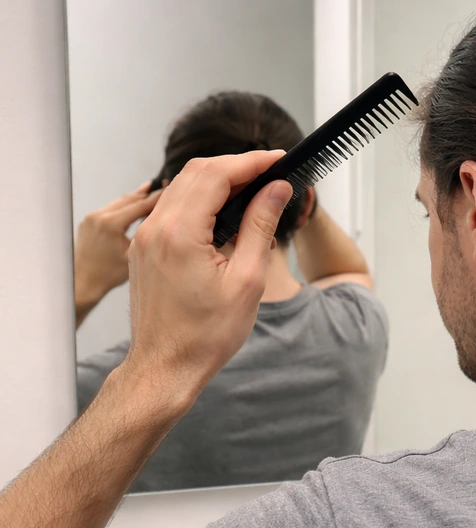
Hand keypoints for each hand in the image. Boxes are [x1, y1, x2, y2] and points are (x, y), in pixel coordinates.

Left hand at [74, 183, 162, 316]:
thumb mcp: (135, 255)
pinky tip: (133, 205)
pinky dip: (123, 206)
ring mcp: (91, 218)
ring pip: (119, 202)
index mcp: (111, 224)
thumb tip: (160, 218)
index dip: (158, 198)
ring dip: (135, 198)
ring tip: (150, 190)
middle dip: (147, 193)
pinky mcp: (88, 222)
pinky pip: (110, 209)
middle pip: (129, 199)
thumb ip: (147, 234)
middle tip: (164, 185)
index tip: (171, 190)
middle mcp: (99, 216)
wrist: (83, 282)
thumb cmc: (109, 275)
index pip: (140, 205)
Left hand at [122, 151, 291, 400]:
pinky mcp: (145, 248)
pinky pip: (172, 208)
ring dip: (218, 180)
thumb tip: (276, 189)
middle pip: (196, 172)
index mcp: (180, 234)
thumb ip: (259, 226)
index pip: (216, 174)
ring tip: (253, 189)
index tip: (278, 159)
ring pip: (182, 187)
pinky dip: (200, 199)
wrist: (166, 367)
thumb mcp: (247, 280)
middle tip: (270, 171)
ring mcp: (145, 238)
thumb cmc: (205, 335)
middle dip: (235, 166)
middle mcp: (155, 229)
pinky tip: (225, 212)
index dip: (251, 162)